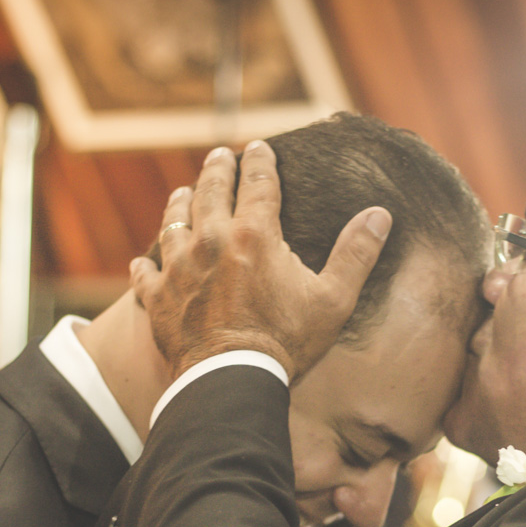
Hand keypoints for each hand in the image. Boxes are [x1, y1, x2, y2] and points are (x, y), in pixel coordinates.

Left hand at [130, 141, 391, 380]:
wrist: (232, 380)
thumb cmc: (286, 341)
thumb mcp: (333, 300)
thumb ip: (356, 254)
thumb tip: (380, 214)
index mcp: (255, 235)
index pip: (258, 184)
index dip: (260, 162)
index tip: (260, 147)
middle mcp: (212, 241)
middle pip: (210, 192)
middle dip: (216, 169)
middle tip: (219, 156)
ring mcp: (180, 268)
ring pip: (173, 222)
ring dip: (179, 204)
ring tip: (183, 192)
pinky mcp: (158, 298)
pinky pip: (146, 272)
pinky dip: (147, 264)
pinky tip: (145, 261)